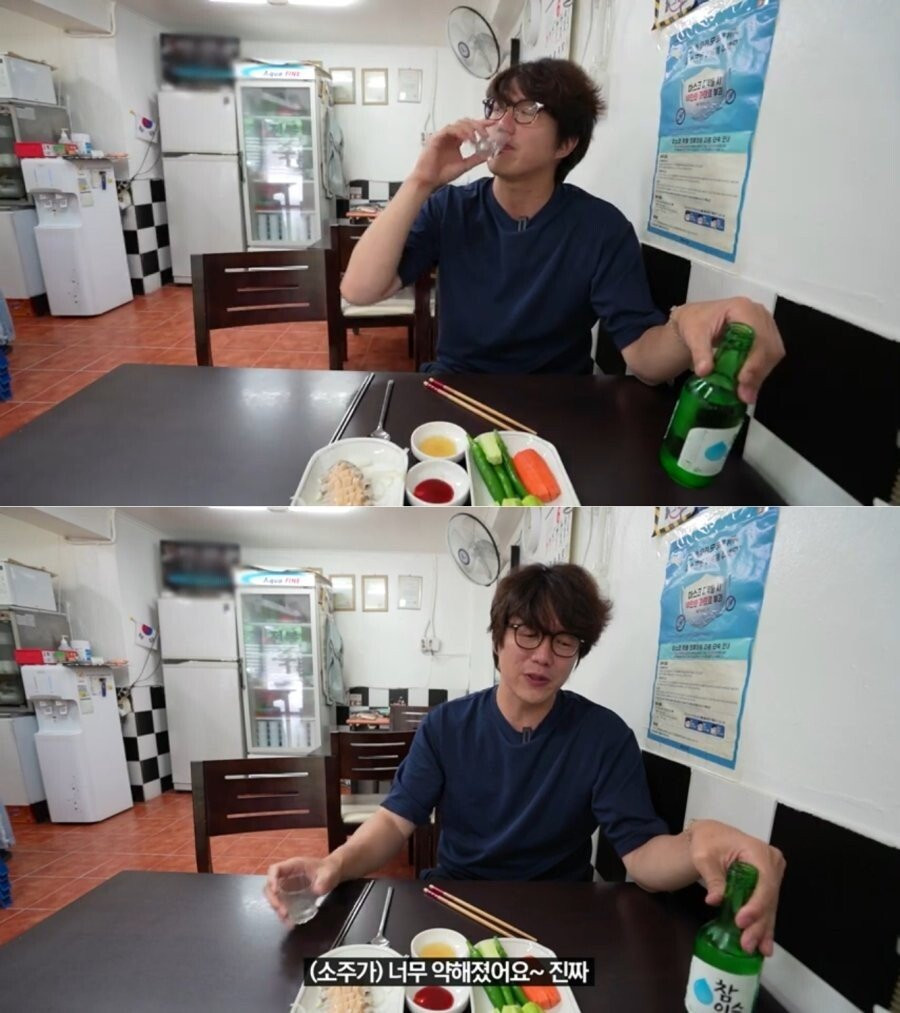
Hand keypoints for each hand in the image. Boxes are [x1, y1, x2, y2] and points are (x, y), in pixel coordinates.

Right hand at [264, 855, 340, 926]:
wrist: (332, 874)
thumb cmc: (329, 870)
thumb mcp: (329, 873)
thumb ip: (324, 880)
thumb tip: (316, 890)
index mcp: (293, 866)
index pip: (275, 869)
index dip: (271, 879)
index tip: (275, 891)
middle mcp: (286, 876)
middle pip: (270, 886)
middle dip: (273, 900)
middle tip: (284, 912)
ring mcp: (286, 887)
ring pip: (274, 898)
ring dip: (278, 910)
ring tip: (288, 920)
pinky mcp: (289, 896)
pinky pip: (282, 905)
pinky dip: (284, 915)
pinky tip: (290, 922)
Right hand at [408, 118, 492, 189]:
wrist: (428, 181)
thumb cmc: (442, 174)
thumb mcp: (464, 166)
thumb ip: (475, 159)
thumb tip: (487, 155)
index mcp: (456, 141)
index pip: (470, 128)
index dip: (481, 124)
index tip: (492, 124)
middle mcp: (450, 136)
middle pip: (465, 122)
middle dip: (477, 125)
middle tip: (485, 133)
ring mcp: (443, 136)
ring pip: (458, 124)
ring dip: (469, 129)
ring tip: (476, 138)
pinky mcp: (436, 138)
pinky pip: (449, 129)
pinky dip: (459, 132)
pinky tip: (466, 138)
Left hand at [671, 297, 784, 403]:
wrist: (695, 320)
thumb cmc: (695, 322)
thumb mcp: (692, 335)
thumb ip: (700, 352)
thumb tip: (705, 372)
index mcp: (744, 309)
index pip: (757, 335)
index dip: (754, 359)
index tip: (743, 379)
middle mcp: (759, 315)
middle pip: (769, 346)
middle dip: (758, 372)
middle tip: (744, 394)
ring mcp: (765, 326)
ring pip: (772, 354)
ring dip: (760, 376)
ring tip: (744, 394)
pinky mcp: (764, 338)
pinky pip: (768, 358)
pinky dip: (759, 374)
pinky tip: (747, 386)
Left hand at [688, 819, 785, 956]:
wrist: (710, 836)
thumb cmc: (707, 840)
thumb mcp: (705, 856)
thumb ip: (713, 877)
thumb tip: (715, 900)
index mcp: (759, 852)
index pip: (764, 882)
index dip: (755, 905)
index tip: (741, 921)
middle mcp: (771, 863)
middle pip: (768, 898)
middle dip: (758, 923)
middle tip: (747, 943)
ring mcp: (772, 874)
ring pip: (769, 906)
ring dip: (762, 928)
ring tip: (757, 949)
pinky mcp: (767, 884)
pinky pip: (766, 906)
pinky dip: (763, 924)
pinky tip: (763, 943)